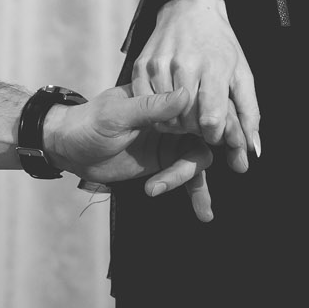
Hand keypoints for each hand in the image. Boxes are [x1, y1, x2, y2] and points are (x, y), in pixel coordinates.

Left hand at [42, 85, 219, 220]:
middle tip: (239, 167)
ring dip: (197, 182)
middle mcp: (172, 118)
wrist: (68, 148)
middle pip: (208, 133)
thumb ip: (152, 107)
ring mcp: (169, 142)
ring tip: (189, 203)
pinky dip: (196, 193)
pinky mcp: (163, 163)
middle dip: (224, 150)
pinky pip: (186, 178)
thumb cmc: (88, 123)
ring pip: (197, 160)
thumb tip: (186, 95)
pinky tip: (204, 212)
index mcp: (163, 97)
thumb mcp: (117, 115)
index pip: (201, 104)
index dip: (223, 120)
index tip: (234, 140)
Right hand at [131, 0, 259, 172]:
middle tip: (202, 118)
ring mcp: (160, 64)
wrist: (190, 10)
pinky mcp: (142, 65)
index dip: (215, 134)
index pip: (211, 119)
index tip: (217, 129)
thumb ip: (249, 114)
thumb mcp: (242, 75)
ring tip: (188, 110)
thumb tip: (252, 151)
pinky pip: (147, 105)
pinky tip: (169, 104)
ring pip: (165, 116)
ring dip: (178, 123)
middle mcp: (185, 64)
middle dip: (198, 129)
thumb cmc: (220, 44)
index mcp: (214, 66)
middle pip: (188, 120)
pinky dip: (158, 112)